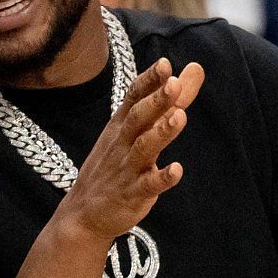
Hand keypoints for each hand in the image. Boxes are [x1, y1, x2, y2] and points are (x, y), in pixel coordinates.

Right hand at [58, 58, 203, 243]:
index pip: (134, 98)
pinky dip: (161, 178)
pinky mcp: (132, 195)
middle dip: (156, 101)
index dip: (148, 81)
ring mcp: (126, 169)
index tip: (164, 64)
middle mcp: (122, 144)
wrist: (83, 213)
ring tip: (180, 117)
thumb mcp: (135, 130)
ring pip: (144, 148)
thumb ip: (168, 100)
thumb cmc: (114, 165)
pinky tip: (176, 170)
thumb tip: (194, 68)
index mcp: (121, 126)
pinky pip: (147, 186)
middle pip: (138, 119)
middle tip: (172, 84)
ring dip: (161, 133)